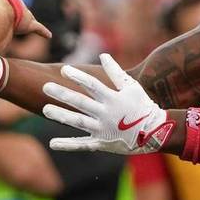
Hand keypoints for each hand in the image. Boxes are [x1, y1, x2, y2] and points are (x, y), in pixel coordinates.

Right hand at [0, 0, 51, 38]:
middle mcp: (14, 5)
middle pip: (15, 10)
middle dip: (15, 12)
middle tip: (14, 17)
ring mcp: (23, 15)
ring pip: (26, 18)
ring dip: (26, 21)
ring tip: (29, 25)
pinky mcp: (29, 24)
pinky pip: (37, 28)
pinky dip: (43, 31)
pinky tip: (49, 35)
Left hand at [41, 53, 173, 153]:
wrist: (154, 132)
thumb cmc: (142, 106)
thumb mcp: (132, 87)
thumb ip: (115, 72)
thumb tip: (103, 55)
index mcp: (112, 99)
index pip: (91, 85)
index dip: (77, 76)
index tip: (63, 69)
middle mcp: (106, 114)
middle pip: (80, 102)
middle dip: (62, 94)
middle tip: (45, 87)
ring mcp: (102, 130)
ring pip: (78, 122)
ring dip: (61, 116)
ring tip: (45, 109)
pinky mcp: (101, 143)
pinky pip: (82, 144)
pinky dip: (67, 144)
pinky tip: (52, 143)